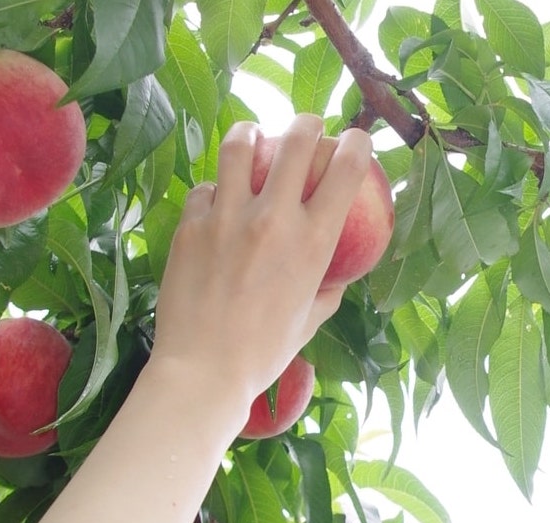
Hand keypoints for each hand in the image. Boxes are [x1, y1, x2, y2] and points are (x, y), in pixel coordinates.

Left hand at [150, 114, 370, 408]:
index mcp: (313, 242)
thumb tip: (335, 276)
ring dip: (252, 134)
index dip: (358, 144)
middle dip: (308, 124)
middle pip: (298, 140)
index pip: (347, 169)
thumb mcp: (310, 320)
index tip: (356, 142)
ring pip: (241, 145)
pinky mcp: (191, 225)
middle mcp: (274, 219)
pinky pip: (205, 189)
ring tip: (253, 137)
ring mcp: (228, 217)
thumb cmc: (265, 353)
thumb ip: (326, 289)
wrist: (204, 370)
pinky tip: (216, 202)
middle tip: (308, 128)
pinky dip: (215, 190)